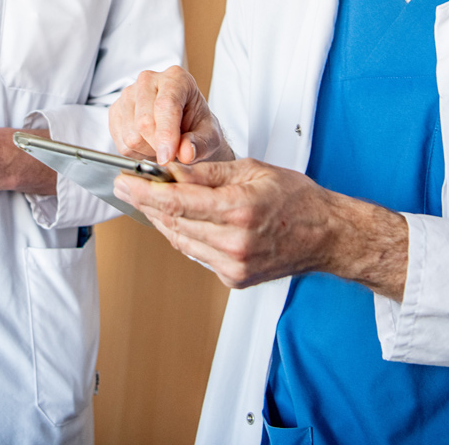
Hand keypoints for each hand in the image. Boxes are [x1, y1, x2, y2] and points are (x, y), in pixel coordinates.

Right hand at [109, 66, 232, 165]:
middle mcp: (149, 80)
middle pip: (144, 122)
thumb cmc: (198, 127)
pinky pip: (120, 142)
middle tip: (173, 152)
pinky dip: (135, 152)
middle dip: (158, 146)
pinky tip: (148, 144)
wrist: (185, 127)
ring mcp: (128, 94)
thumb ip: (201, 144)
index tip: (168, 158)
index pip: (166, 105)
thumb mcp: (210, 137)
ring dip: (148, 150)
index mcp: (176, 78)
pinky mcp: (115, 110)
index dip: (166, 134)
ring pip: (131, 135)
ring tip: (162, 145)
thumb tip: (186, 152)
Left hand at [112, 158, 408, 298]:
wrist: (327, 235)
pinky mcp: (234, 279)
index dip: (143, 192)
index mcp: (240, 209)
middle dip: (147, 204)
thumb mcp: (252, 170)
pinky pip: (197, 254)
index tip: (122, 182)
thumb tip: (171, 169)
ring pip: (181, 241)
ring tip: (151, 200)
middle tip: (128, 187)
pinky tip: (180, 219)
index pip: (177, 201)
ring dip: (162, 220)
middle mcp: (235, 242)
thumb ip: (208, 172)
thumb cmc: (296, 198)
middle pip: (173, 222)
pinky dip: (184, 235)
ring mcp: (234, 265)